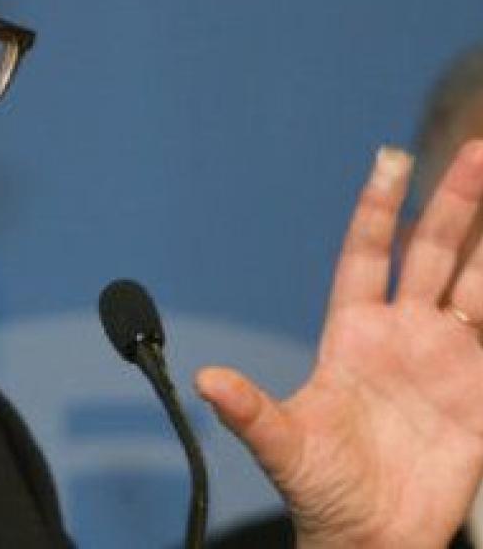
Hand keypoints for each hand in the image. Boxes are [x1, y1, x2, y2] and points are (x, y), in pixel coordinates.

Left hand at [197, 141, 482, 547]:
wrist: (372, 538)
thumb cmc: (322, 491)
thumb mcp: (284, 446)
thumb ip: (251, 412)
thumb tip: (207, 380)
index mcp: (353, 334)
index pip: (368, 254)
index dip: (378, 208)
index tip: (392, 158)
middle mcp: (403, 334)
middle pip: (433, 253)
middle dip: (455, 202)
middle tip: (477, 151)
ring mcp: (447, 358)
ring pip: (475, 282)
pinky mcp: (480, 390)